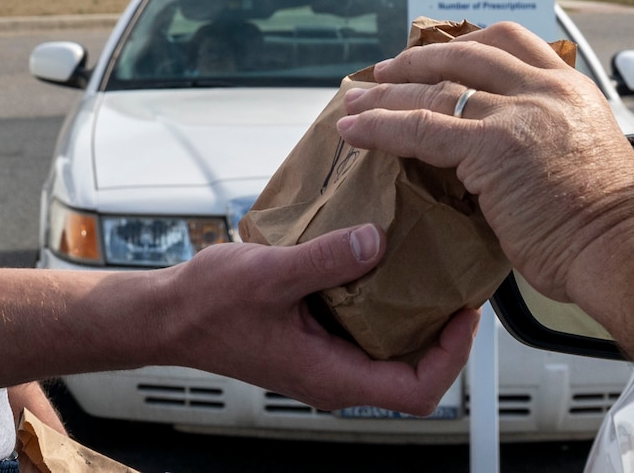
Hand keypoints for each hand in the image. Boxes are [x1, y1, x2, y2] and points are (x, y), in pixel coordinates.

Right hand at [159, 223, 476, 415]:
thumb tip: (377, 241)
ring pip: (390, 349)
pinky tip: (379, 259)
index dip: (452, 357)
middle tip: (455, 281)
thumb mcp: (272, 274)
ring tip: (427, 264)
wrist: (169, 314)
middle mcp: (334, 375)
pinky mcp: (316, 339)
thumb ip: (327, 259)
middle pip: (413, 371)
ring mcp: (326, 359)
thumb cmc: (208, 307)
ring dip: (413, 312)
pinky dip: (382, 299)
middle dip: (442, 331)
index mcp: (330, 376)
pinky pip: (365, 328)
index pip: (416, 391)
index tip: (463, 313)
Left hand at [336, 22, 633, 302]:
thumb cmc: (610, 227)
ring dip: (387, 94)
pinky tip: (356, 130)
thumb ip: (549, 139)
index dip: (468, 42)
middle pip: (466, 51)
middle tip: (387, 71)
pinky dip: (381, 126)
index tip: (439, 51)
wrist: (625, 249)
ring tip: (355, 101)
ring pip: (436, 88)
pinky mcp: (490, 146)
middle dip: (418, 58)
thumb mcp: (587, 157)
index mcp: (571, 88)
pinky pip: (420, 127)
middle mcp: (544, 90)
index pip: (512, 41)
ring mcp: (517, 113)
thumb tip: (514, 158)